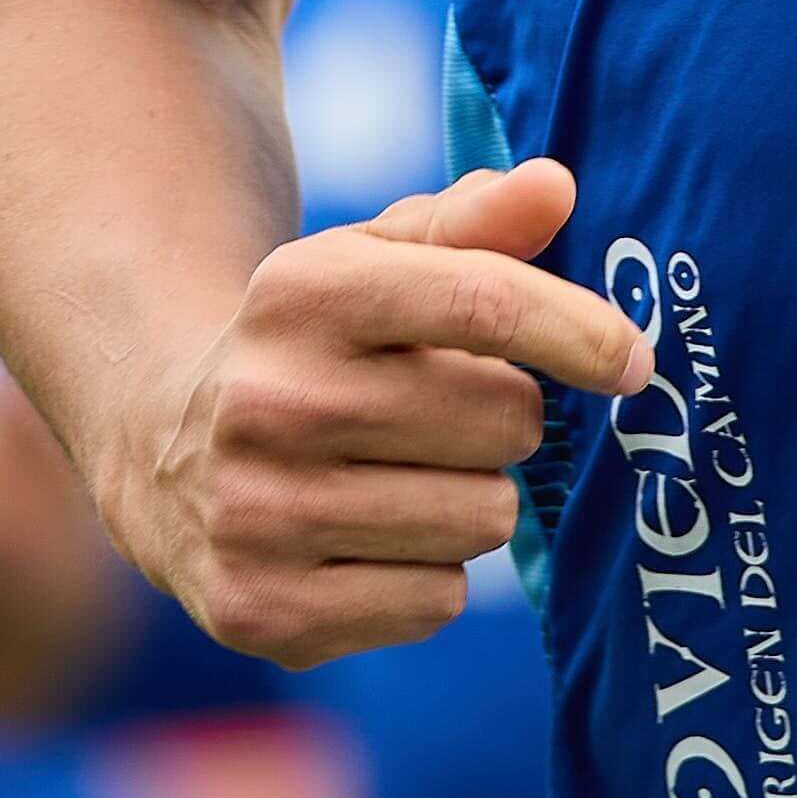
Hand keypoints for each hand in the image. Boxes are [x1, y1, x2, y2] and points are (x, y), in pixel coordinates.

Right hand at [102, 155, 646, 667]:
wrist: (163, 453)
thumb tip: (555, 185)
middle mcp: (268, 401)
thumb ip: (472, 223)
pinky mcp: (262, 613)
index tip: (633, 362)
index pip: (483, 302)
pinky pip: (437, 602)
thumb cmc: (315, 345)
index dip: (579, 331)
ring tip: (398, 477)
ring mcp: (258, 514)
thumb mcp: (373, 264)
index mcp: (300, 292)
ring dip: (470, 502)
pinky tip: (364, 541)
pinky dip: (426, 577)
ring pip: (480, 520)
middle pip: (502, 421)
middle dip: (503, 420)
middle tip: (444, 419)